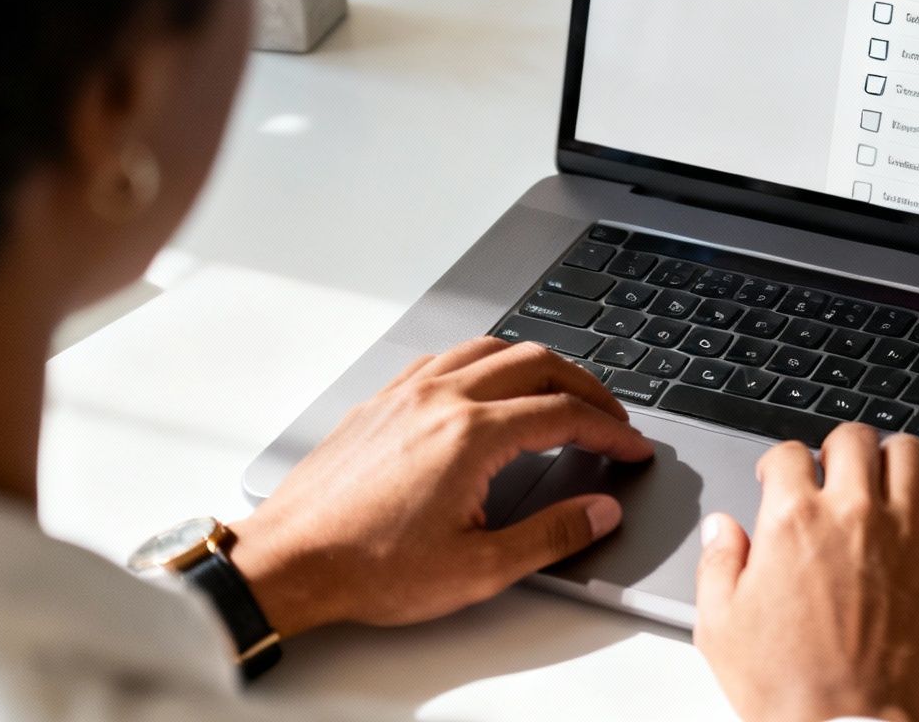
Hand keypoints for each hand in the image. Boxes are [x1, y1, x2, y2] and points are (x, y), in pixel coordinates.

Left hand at [228, 336, 653, 635]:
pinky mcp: (380, 402)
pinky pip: (445, 358)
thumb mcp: (476, 569)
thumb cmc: (368, 568)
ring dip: (538, 364)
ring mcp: (407, 394)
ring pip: (491, 349)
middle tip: (610, 416)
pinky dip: (484, 362)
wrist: (287, 562)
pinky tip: (487, 386)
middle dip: (586, 387)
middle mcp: (442, 400)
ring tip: (561, 391)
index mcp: (472, 436)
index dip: (611, 431)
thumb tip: (601, 512)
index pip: (565, 415)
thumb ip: (551, 535)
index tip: (632, 449)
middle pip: (538, 365)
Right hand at [695, 425, 918, 721]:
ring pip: (910, 454)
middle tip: (834, 470)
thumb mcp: (721, 627)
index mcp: (793, 522)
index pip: (788, 453)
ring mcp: (906, 535)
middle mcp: (852, 515)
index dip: (780, 463)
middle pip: (853, 439)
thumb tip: (723, 529)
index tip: (782, 477)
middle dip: (837, 448)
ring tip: (884, 479)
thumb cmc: (787, 689)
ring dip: (893, 459)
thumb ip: (718, 564)